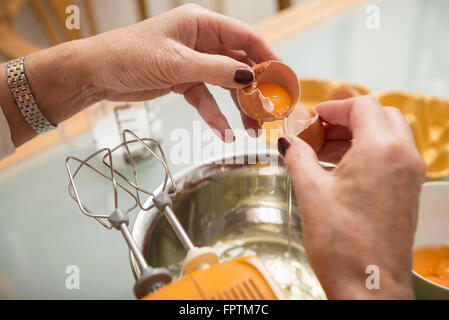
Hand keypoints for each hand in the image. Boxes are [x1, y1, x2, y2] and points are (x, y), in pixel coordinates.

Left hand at [81, 4, 277, 139]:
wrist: (96, 73)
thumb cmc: (129, 55)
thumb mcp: (176, 63)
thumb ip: (215, 70)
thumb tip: (249, 76)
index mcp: (201, 24)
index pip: (245, 38)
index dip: (267, 58)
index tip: (283, 79)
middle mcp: (201, 41)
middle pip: (238, 64)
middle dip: (255, 88)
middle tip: (270, 111)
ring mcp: (193, 62)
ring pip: (224, 84)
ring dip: (237, 106)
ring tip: (251, 129)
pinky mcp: (183, 81)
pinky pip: (206, 98)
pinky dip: (214, 115)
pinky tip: (224, 132)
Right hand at [278, 95, 425, 298]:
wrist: (368, 286)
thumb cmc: (343, 244)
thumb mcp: (311, 192)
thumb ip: (298, 157)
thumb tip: (289, 142)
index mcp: (381, 149)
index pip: (363, 106)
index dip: (334, 107)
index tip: (314, 117)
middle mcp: (403, 157)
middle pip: (379, 116)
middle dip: (347, 118)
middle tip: (320, 131)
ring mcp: (410, 175)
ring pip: (387, 136)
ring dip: (357, 135)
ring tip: (325, 151)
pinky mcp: (408, 191)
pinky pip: (391, 157)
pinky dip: (367, 153)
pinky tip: (340, 170)